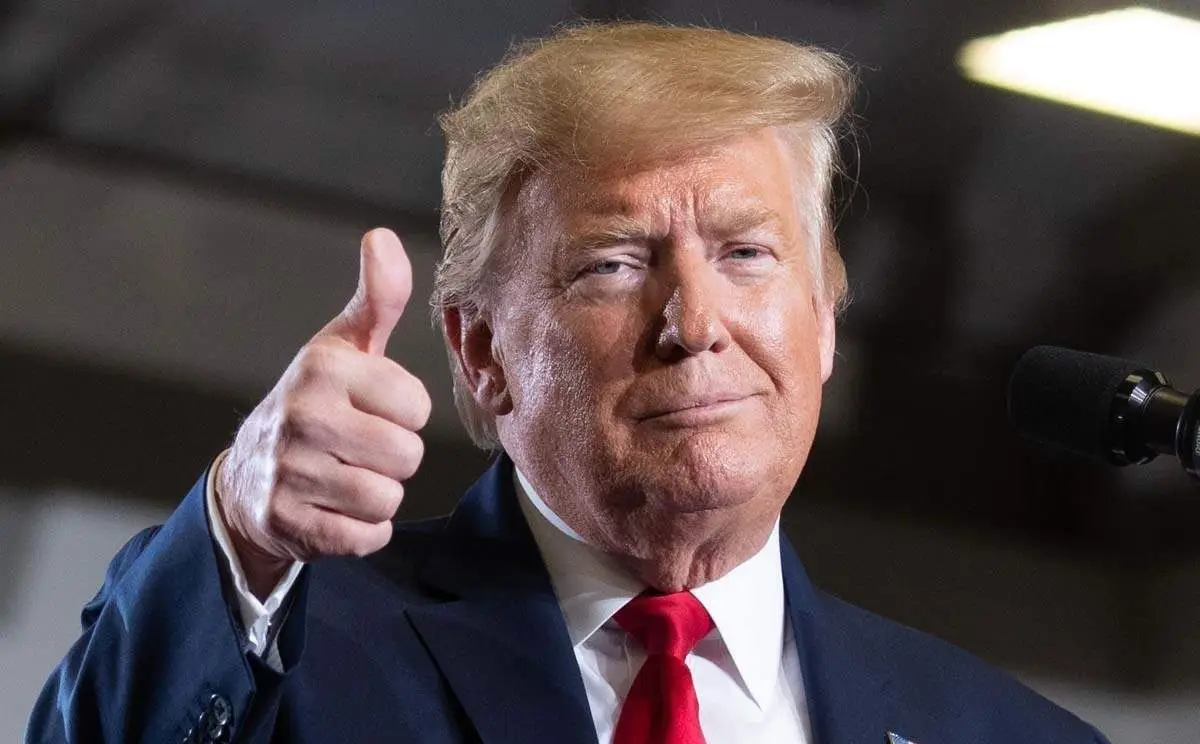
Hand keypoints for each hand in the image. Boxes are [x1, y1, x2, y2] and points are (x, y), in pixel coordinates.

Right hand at [216, 228, 430, 597]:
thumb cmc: (316, 401)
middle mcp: (303, 416)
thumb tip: (383, 236)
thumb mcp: (345, 346)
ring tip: (347, 476)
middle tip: (359, 448)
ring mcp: (290, 473)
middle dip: (393, 458)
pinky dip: (361, 532)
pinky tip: (335, 509)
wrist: (249, 476)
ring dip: (378, 495)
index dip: (405, 414)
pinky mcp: (286, 523)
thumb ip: (378, 297)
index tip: (373, 409)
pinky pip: (365, 538)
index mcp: (324, 369)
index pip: (417, 407)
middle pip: (407, 456)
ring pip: (387, 499)